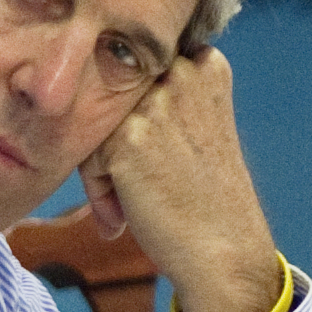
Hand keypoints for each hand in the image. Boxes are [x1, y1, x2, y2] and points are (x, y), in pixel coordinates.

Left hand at [77, 46, 281, 311]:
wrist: (224, 248)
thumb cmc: (208, 194)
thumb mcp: (200, 121)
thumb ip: (164, 95)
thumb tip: (87, 85)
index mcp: (205, 63)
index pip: (139, 72)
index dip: (135, 115)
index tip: (148, 151)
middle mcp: (181, 73)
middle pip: (115, 94)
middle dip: (115, 138)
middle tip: (135, 181)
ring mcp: (153, 103)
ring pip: (97, 123)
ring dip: (103, 166)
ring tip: (126, 205)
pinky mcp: (126, 137)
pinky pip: (88, 156)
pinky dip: (98, 191)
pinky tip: (122, 218)